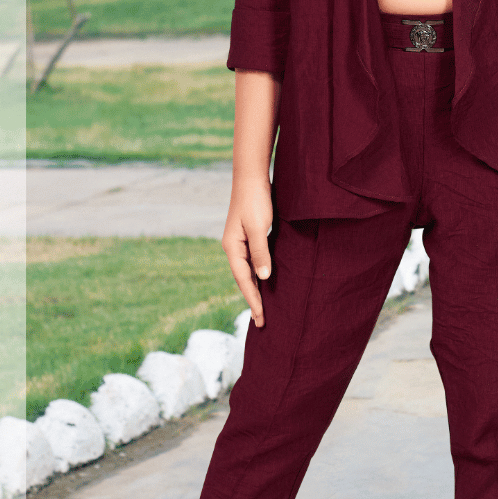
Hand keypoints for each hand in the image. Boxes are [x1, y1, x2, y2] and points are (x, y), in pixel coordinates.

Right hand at [222, 176, 273, 324]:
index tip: (261, 318)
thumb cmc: (255, 200)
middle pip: (243, 280)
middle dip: (252, 300)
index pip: (244, 280)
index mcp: (232, 247)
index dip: (253, 300)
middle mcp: (233, 247)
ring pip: (247, 272)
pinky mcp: (248, 235)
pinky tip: (265, 281)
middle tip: (261, 322)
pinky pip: (252, 262)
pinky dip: (258, 275)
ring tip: (262, 308)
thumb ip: (261, 252)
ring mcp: (240, 242)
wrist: (251, 176)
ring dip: (255, 289)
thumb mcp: (259, 227)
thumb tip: (263, 277)